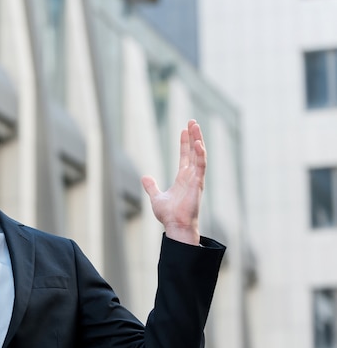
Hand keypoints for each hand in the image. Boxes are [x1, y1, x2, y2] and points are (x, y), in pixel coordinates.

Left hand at [141, 120, 205, 245]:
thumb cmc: (169, 215)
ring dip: (198, 140)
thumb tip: (145, 177)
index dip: (184, 143)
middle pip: (193, 152)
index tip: (184, 130)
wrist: (175, 226)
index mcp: (183, 178)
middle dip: (193, 136)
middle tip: (193, 121)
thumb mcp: (156, 197)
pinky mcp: (198, 184)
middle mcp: (191, 177)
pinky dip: (200, 154)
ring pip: (199, 155)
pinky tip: (198, 143)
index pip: (185, 156)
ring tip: (196, 126)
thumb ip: (152, 187)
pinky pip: (201, 166)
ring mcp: (195, 179)